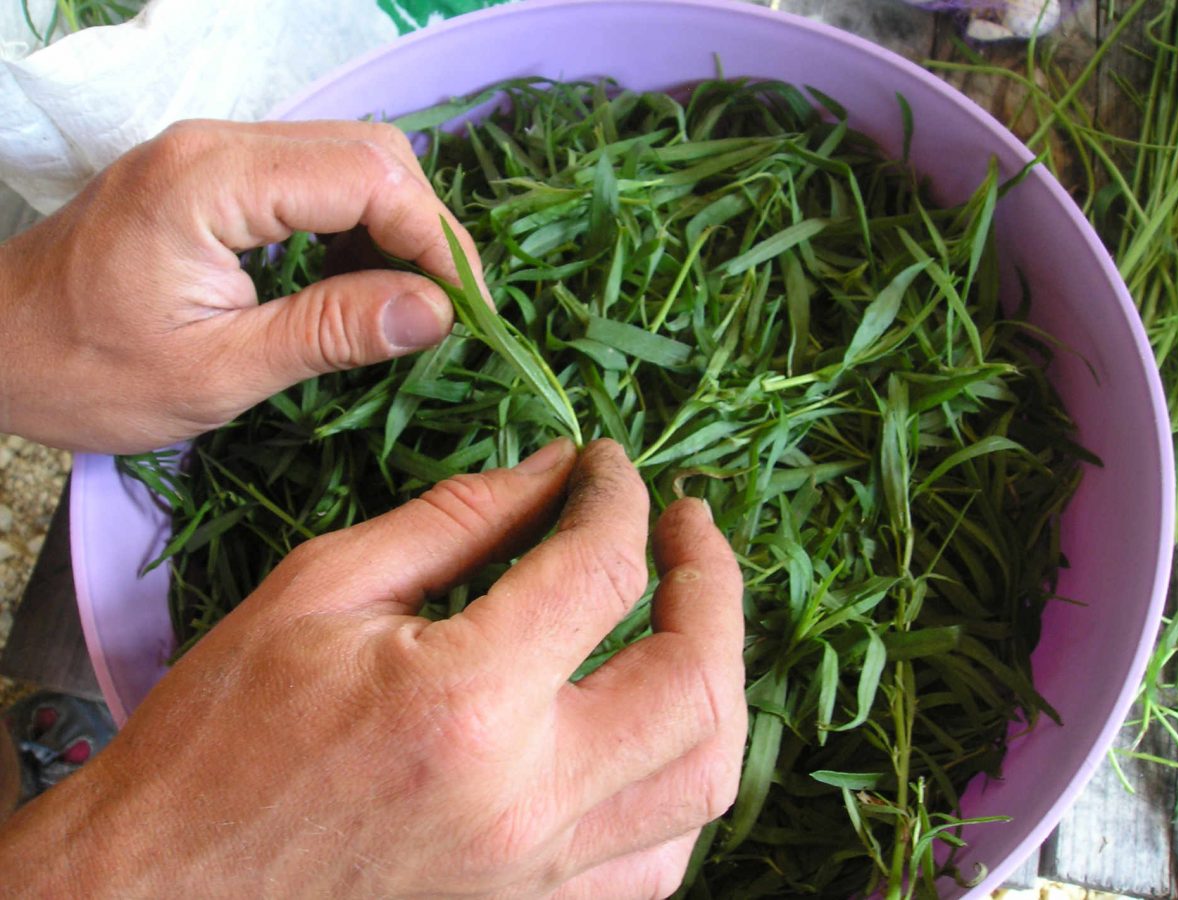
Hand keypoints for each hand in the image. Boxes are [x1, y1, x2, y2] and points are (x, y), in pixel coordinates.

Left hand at [0, 119, 483, 452]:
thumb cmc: (87, 372)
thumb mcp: (217, 372)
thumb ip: (330, 333)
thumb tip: (436, 313)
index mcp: (214, 180)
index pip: (368, 176)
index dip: (435, 239)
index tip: (468, 311)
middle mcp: (219, 142)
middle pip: (369, 151)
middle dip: (427, 229)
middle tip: (451, 310)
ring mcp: (215, 152)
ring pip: (350, 158)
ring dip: (398, 226)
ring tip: (414, 303)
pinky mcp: (215, 174)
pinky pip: (314, 178)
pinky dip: (358, 226)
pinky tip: (363, 282)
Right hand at [0, 440, 746, 897]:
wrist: (160, 892)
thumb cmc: (220, 734)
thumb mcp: (322, 590)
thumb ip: (457, 521)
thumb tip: (556, 472)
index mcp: (462, 701)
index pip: (599, 570)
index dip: (617, 497)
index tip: (608, 468)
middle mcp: (524, 801)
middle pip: (695, 680)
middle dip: (713, 582)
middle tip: (689, 526)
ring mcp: (540, 878)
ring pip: (706, 779)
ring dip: (720, 681)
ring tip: (693, 618)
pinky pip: (662, 859)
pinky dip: (682, 780)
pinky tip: (652, 728)